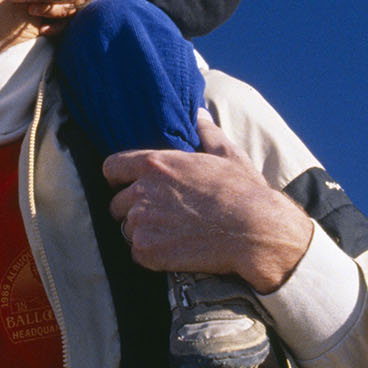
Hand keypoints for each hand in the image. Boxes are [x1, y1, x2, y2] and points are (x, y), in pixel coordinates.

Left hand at [104, 111, 313, 293]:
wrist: (256, 231)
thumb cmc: (243, 191)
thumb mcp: (227, 154)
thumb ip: (207, 132)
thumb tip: (200, 112)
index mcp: (154, 164)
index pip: (111, 168)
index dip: (118, 179)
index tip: (130, 187)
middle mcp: (142, 191)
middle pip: (117, 204)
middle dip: (134, 210)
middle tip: (162, 217)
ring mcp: (142, 222)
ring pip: (127, 230)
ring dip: (145, 233)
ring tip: (173, 235)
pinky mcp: (148, 250)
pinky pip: (138, 254)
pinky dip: (152, 255)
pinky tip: (175, 251)